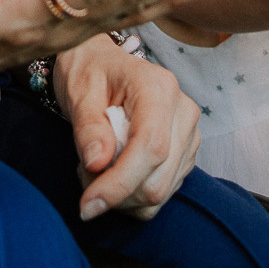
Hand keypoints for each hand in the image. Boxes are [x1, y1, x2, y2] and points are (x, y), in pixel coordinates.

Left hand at [54, 36, 200, 220]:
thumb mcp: (79, 92)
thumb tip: (97, 163)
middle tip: (83, 172)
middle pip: (158, 179)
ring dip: (122, 196)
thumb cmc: (89, 71)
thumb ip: (88, 128)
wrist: (101, 62)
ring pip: (160, 192)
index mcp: (158, 89)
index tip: (88, 204)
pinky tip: (114, 169)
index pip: (150, 148)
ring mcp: (189, 134)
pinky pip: (161, 192)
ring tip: (95, 166)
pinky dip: (132, 194)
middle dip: (116, 193)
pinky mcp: (185, 153)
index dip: (119, 184)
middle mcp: (183, 111)